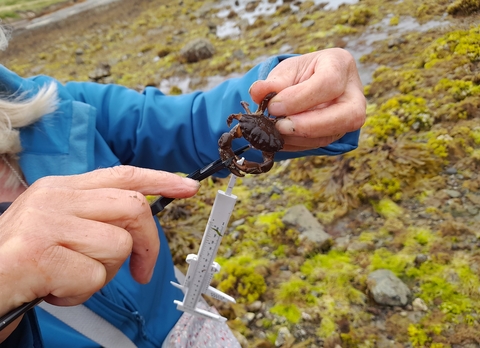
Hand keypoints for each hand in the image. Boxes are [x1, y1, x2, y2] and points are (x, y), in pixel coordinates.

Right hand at [0, 166, 198, 313]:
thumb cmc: (22, 258)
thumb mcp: (58, 226)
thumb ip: (94, 217)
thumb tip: (136, 224)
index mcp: (63, 189)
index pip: (122, 175)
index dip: (159, 179)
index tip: (187, 187)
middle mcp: (56, 198)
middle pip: (132, 208)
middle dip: (147, 244)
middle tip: (141, 270)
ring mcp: (47, 223)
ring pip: (117, 246)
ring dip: (102, 274)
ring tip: (70, 278)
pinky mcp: (40, 254)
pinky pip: (93, 277)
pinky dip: (80, 293)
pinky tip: (55, 289)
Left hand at [249, 48, 365, 150]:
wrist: (308, 85)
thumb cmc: (300, 74)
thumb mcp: (286, 71)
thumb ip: (273, 82)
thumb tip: (257, 92)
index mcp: (340, 64)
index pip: (328, 83)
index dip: (300, 98)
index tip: (274, 106)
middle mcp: (354, 93)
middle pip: (347, 114)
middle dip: (309, 125)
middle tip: (279, 126)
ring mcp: (350, 116)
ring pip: (333, 134)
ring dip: (299, 138)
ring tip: (275, 132)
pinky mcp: (338, 134)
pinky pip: (320, 144)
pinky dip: (296, 144)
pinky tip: (279, 139)